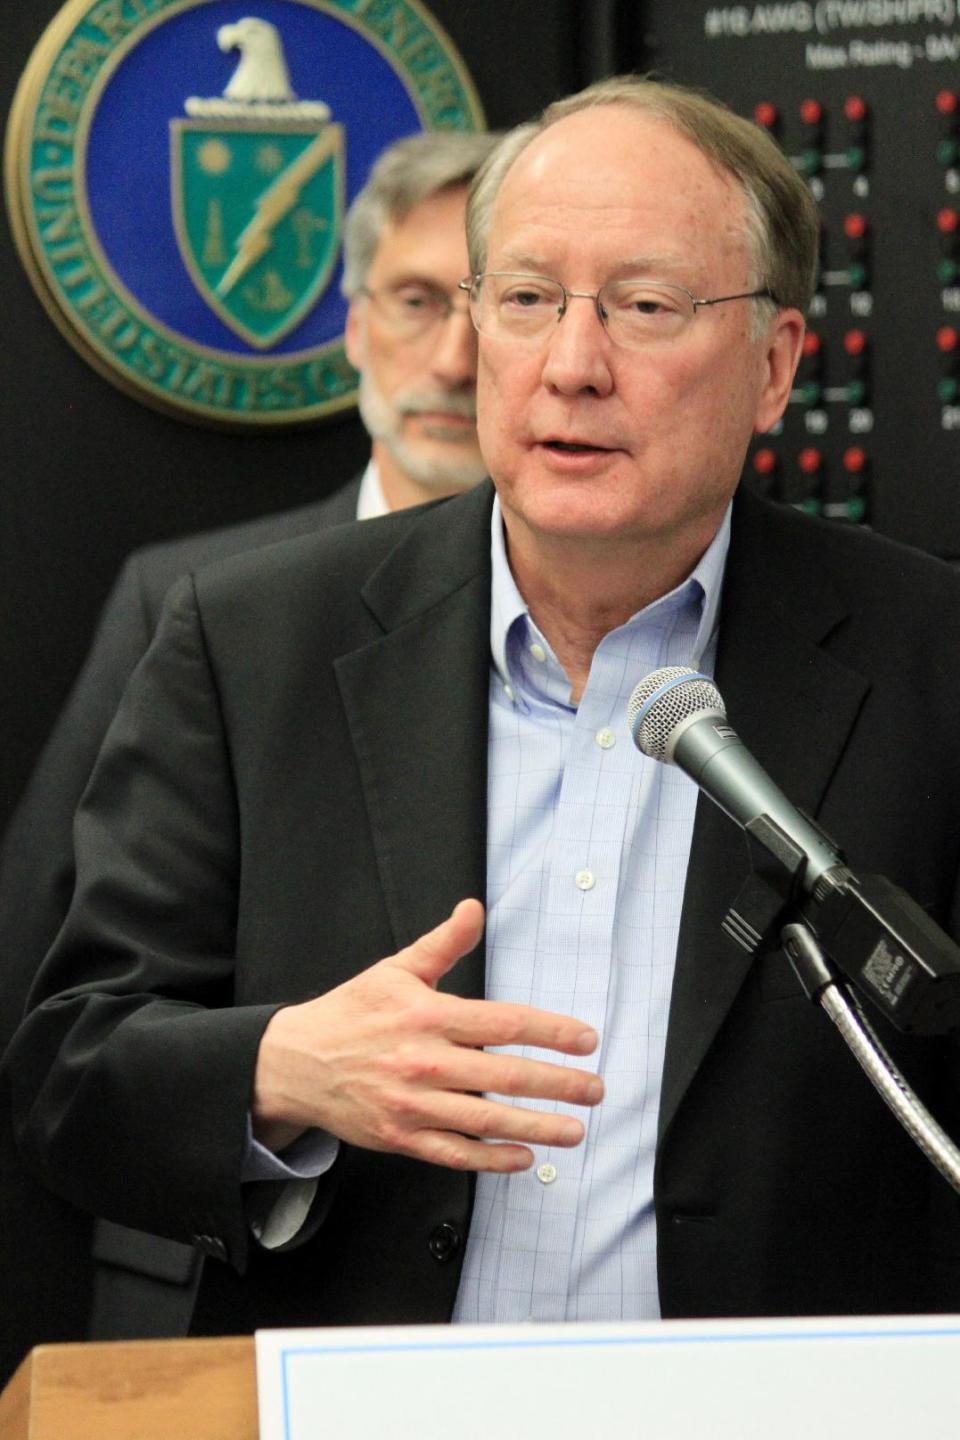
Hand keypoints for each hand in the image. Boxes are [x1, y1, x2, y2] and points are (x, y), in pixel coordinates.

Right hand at [252, 898, 601, 1171]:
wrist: (295, 1062)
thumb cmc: (350, 1013)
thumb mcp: (395, 969)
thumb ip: (443, 944)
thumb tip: (472, 908)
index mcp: (428, 1016)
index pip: (505, 1023)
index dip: (552, 1032)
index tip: (585, 1040)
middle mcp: (425, 1062)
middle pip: (506, 1076)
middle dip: (558, 1084)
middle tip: (594, 1089)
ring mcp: (413, 1104)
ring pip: (487, 1121)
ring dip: (538, 1127)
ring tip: (574, 1130)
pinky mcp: (402, 1137)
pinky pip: (455, 1153)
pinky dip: (492, 1159)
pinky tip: (523, 1157)